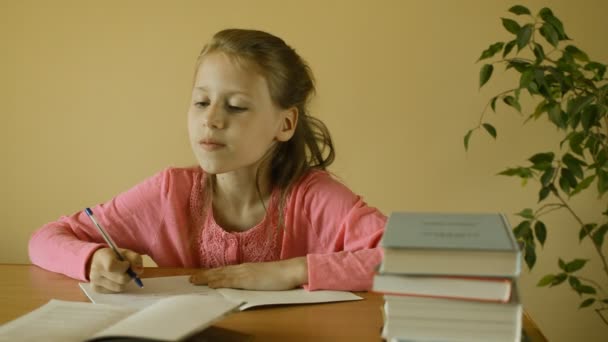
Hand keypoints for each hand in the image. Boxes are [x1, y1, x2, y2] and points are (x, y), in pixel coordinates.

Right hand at [88, 247, 142, 292]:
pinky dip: (118, 286)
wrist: (97, 260)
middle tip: (128, 271)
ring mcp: (94, 280)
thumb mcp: (126, 253)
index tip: (127, 264)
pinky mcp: (96, 289)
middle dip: (129, 275)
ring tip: (122, 275)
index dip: (123, 267)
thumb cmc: (114, 256)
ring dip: (124, 282)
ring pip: (119, 287)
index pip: (111, 266)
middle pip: (120, 279)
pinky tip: (115, 279)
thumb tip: (138, 271)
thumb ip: (135, 259)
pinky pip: (114, 291)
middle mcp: (96, 270)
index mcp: (102, 257)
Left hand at [189, 257, 307, 289]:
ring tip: (194, 281)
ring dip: (207, 278)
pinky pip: (230, 281)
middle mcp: (243, 268)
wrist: (290, 271)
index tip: (201, 276)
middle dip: (204, 275)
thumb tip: (246, 283)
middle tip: (190, 279)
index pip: (225, 271)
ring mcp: (244, 273)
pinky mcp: (248, 279)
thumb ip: (253, 279)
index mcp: (246, 268)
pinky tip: (210, 284)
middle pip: (219, 272)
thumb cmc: (281, 275)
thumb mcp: (263, 276)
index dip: (212, 273)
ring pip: (221, 275)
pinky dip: (219, 282)